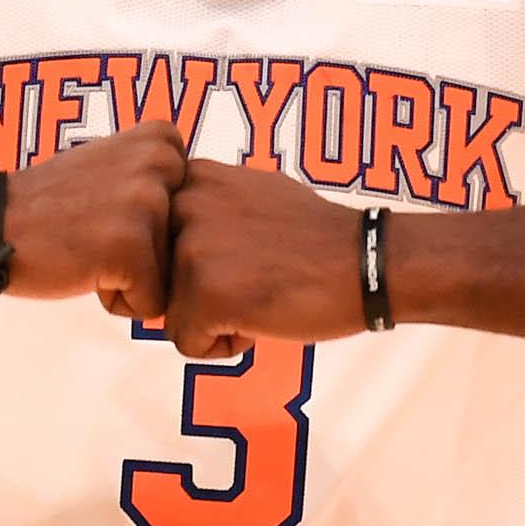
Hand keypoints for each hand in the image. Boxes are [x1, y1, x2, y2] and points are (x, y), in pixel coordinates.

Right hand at [0, 123, 185, 322]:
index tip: (107, 210)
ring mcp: (147, 203)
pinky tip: (83, 269)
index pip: (195, 214)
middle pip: (187, 246)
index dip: (153, 227)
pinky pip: (151, 304)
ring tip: (88, 250)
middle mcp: (163, 164)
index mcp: (163, 140)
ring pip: (171, 277)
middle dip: (148, 257)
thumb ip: (160, 175)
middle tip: (95, 232)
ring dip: (132, 278)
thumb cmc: (52, 206)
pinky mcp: (131, 247)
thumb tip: (214, 208)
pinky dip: (117, 300)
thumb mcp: (117, 164)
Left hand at [160, 159, 365, 357]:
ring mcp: (191, 249)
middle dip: (202, 293)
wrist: (368, 262)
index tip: (244, 254)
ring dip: (214, 320)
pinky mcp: (204, 295)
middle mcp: (182, 206)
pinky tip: (262, 320)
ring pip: (172, 314)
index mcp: (190, 179)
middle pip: (161, 279)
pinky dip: (223, 346)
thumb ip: (204, 205)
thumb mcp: (249, 192)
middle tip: (257, 277)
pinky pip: (186, 343)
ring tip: (261, 295)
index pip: (157, 243)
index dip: (198, 262)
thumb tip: (165, 227)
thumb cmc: (313, 236)